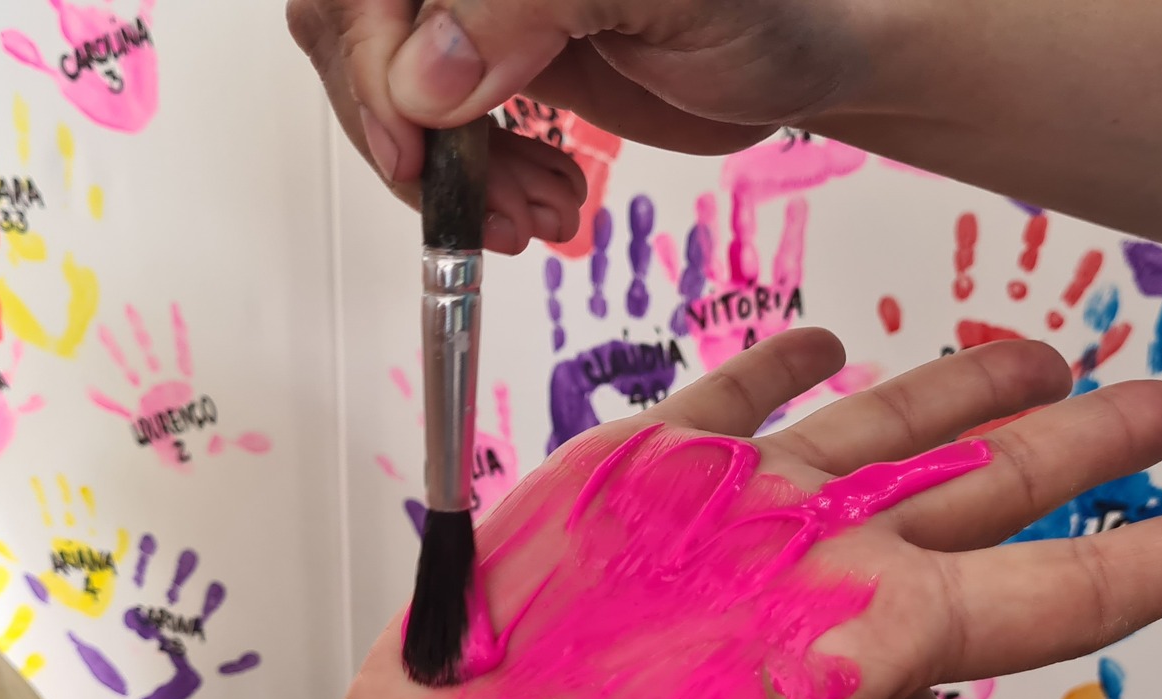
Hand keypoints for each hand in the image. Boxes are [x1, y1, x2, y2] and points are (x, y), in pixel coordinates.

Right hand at [285, 0, 878, 252]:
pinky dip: (474, 181)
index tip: (415, 142)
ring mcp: (477, 6)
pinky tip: (539, 203)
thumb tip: (422, 77)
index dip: (372, 61)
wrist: (806, 60)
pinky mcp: (492, 59)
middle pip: (355, 28)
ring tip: (533, 215)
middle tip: (482, 205)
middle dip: (407, 131)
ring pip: (388, 87)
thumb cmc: (767, 8)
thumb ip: (529, 6)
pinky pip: (434, 126)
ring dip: (448, 172)